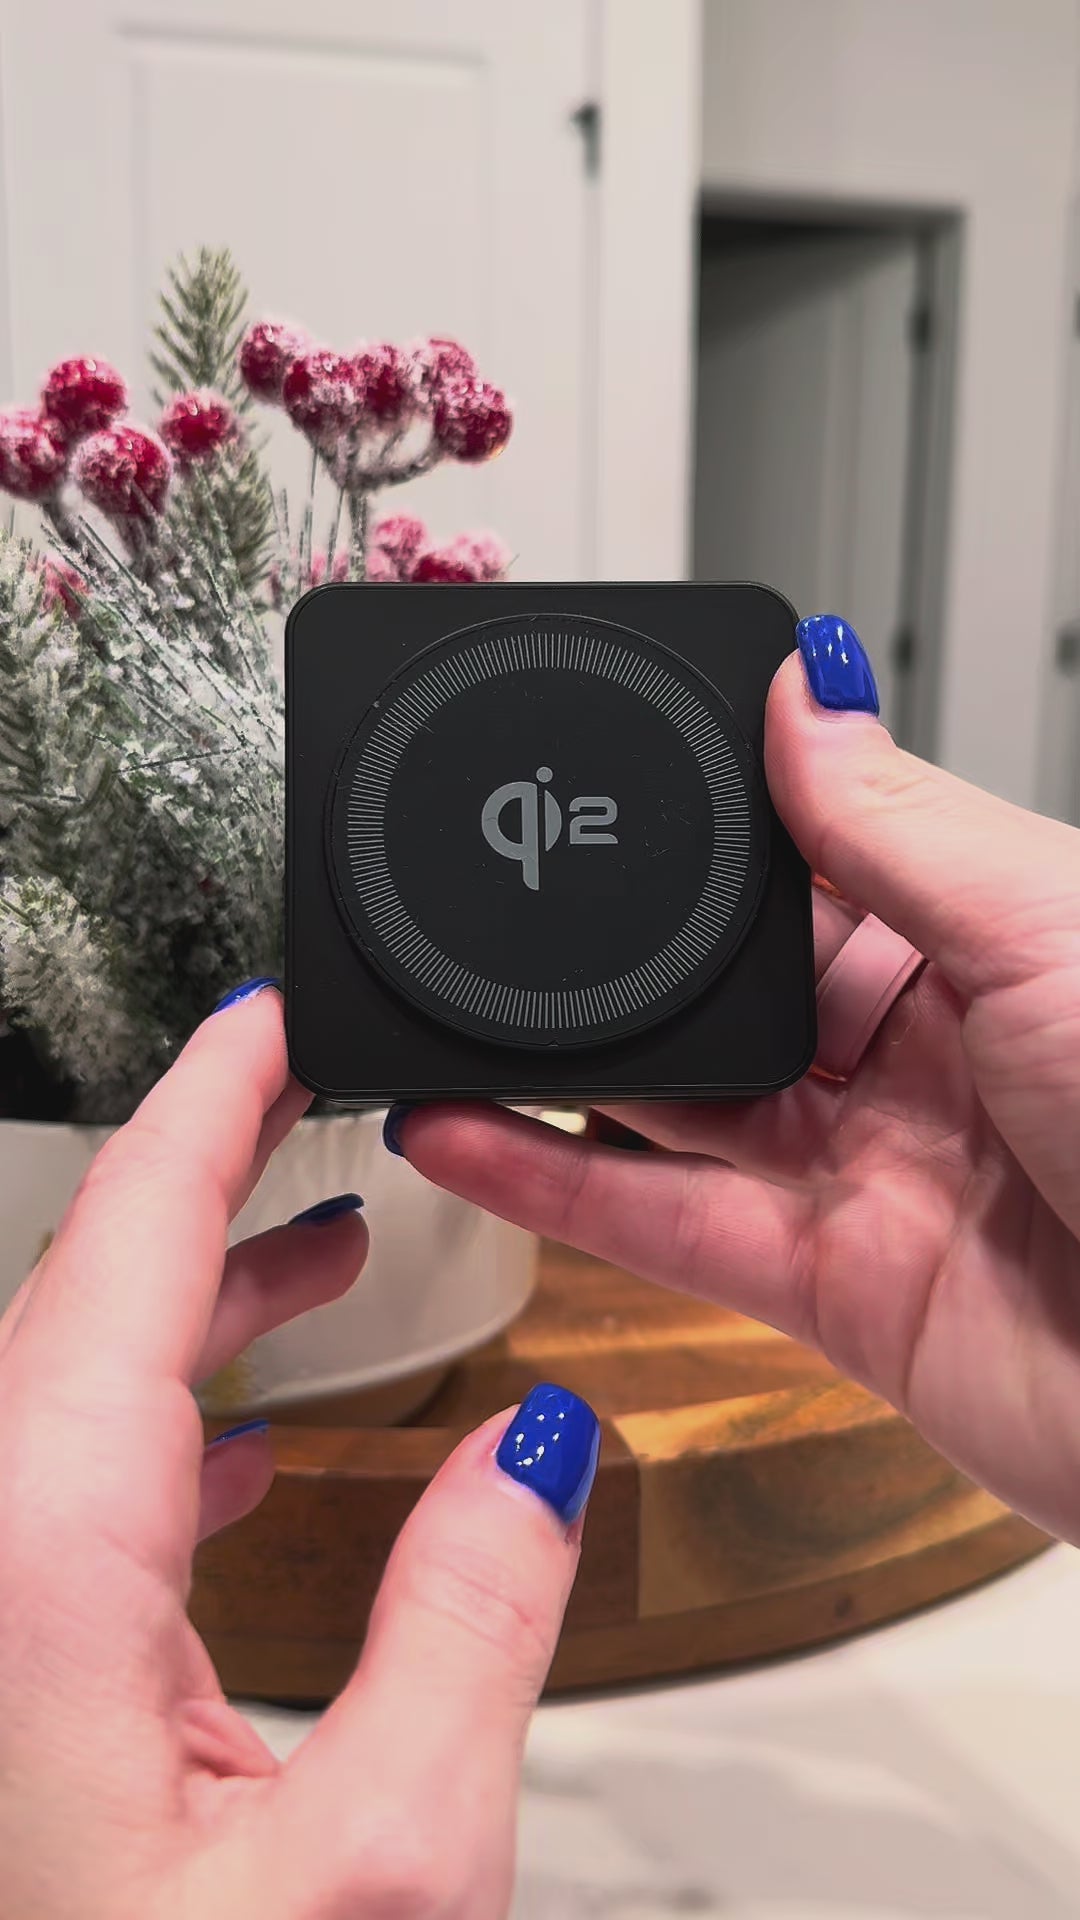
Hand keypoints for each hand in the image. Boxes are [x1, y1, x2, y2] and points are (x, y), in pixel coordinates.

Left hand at [0, 985, 595, 1919]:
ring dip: (199, 1317)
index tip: (265, 1019)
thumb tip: (540, 1451)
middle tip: (318, 1111)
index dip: (201, 1114)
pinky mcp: (1, 1684)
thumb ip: (472, 1621)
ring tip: (326, 1259)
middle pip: (80, 1312)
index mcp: (28, 1570)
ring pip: (70, 1406)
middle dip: (212, 1196)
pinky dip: (163, 1439)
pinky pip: (64, 1503)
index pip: (112, 1255)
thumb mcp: (383, 1868)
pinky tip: (250, 1458)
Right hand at [391, 624, 1079, 1545]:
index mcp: (986, 938)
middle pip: (725, 987)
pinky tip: (465, 1136)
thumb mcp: (1049, 928)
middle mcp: (920, 1052)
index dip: (708, 828)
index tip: (602, 779)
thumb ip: (895, 823)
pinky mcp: (826, 1287)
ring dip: (551, 1068)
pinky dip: (551, 1184)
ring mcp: (866, 1170)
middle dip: (612, 955)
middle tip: (488, 902)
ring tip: (433, 1014)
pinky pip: (662, 1221)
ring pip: (674, 1105)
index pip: (812, 860)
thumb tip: (808, 684)